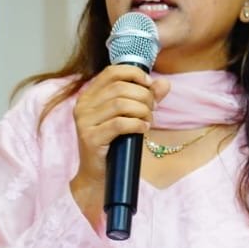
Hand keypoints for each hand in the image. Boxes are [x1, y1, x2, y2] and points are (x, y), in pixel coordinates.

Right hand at [69, 66, 169, 219]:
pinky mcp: (90, 138)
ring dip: (142, 111)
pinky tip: (143, 129)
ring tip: (148, 121)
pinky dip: (136, 124)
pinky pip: (119, 124)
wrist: (99, 175)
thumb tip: (165, 83)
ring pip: (120, 104)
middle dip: (143, 97)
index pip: (112, 72)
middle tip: (152, 110)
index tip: (150, 85)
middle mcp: (83, 105)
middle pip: (120, 88)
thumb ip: (146, 98)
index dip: (134, 74)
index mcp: (89, 95)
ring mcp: (84, 122)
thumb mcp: (130, 117)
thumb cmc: (115, 144)